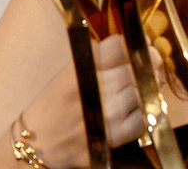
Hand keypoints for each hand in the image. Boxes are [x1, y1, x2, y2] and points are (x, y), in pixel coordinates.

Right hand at [20, 35, 164, 166]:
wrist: (36, 143)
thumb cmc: (54, 105)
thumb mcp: (69, 71)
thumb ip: (97, 56)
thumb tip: (132, 45)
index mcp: (81, 69)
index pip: (118, 48)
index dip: (134, 44)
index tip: (141, 45)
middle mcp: (94, 90)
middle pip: (134, 68)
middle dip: (148, 63)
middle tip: (151, 62)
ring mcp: (105, 115)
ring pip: (142, 91)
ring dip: (150, 85)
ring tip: (149, 81)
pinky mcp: (112, 137)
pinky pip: (142, 119)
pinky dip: (146, 111)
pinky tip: (143, 105)